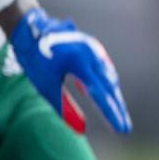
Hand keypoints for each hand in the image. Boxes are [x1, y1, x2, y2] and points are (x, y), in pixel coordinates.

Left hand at [9, 7, 132, 134]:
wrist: (32, 29)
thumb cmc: (36, 59)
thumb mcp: (46, 86)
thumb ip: (65, 107)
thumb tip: (81, 129)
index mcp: (81, 63)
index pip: (101, 94)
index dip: (112, 114)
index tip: (122, 130)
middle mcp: (92, 54)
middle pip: (110, 87)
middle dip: (118, 109)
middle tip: (126, 129)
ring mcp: (94, 50)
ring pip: (109, 78)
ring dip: (115, 97)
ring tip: (119, 115)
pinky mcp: (92, 49)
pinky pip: (105, 70)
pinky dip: (109, 86)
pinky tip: (111, 95)